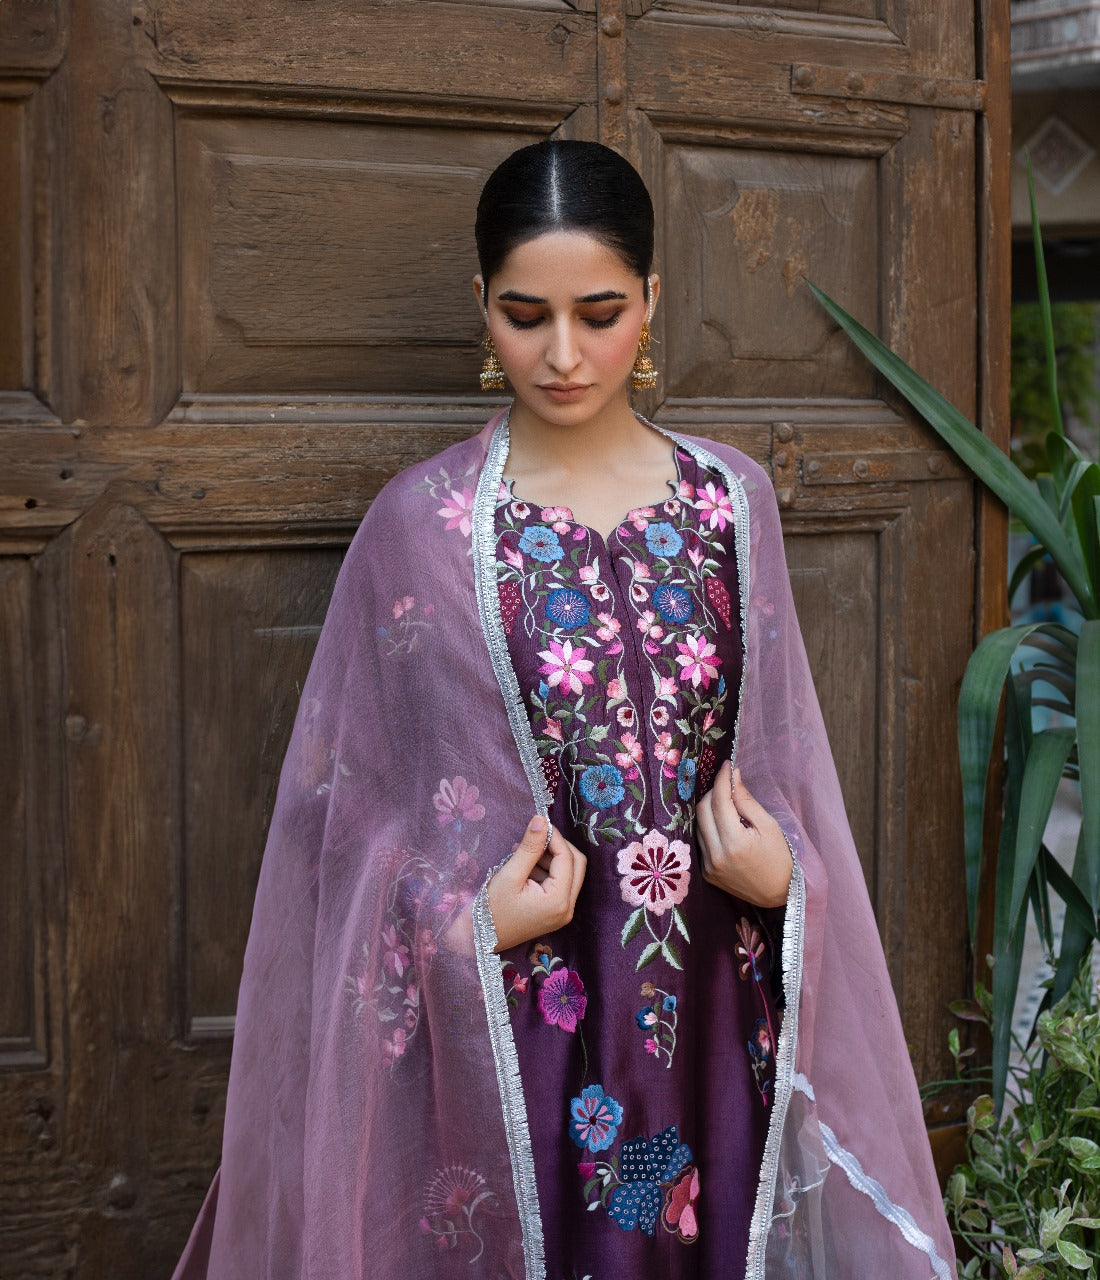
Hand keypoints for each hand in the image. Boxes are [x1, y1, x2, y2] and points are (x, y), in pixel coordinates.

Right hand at [488, 816, 587, 952]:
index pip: (567, 858)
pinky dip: (547, 871)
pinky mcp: (554, 913)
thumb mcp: (510, 875)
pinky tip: (526, 867)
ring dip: (551, 858)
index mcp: (559, 901)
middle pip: (576, 865)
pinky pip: (559, 885)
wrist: (478, 939)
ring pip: (569, 874)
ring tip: (524, 853)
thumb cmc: (491, 909)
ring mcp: (562, 913)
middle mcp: (567, 908)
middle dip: (558, 847)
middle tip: (536, 838)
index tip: (539, 823)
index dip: (555, 837)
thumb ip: (529, 847)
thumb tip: (541, 820)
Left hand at [695, 763, 791, 907]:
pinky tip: (724, 825)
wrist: (780, 895)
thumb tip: (733, 777)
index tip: (727, 765)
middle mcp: (716, 855)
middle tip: (728, 785)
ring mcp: (708, 866)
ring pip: (698, 825)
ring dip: (710, 809)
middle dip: (714, 792)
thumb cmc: (780, 859)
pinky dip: (709, 827)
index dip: (722, 779)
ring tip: (728, 805)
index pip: (719, 801)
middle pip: (702, 810)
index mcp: (735, 843)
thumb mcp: (769, 826)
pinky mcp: (706, 873)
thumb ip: (747, 801)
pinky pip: (701, 840)